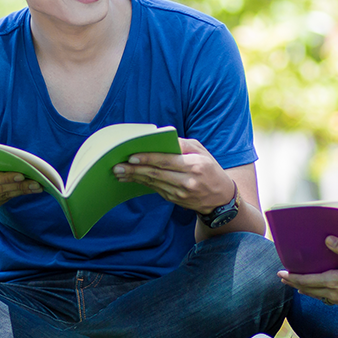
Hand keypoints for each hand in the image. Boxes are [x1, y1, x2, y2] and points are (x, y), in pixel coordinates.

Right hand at [0, 158, 40, 217]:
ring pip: (1, 198)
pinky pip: (1, 203)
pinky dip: (13, 195)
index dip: (4, 178)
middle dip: (18, 186)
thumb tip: (7, 157)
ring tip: (36, 186)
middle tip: (36, 181)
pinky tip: (25, 190)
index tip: (21, 175)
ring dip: (20, 192)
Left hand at [113, 138, 233, 214]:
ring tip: (119, 173)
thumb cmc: (210, 168)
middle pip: (156, 174)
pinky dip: (142, 183)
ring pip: (153, 183)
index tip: (132, 156)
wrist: (220, 198)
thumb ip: (183, 144)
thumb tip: (161, 138)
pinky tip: (131, 179)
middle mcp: (187, 181)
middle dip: (135, 170)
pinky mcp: (175, 200)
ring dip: (135, 178)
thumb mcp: (202, 151)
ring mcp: (180, 193)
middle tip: (117, 166)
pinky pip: (156, 189)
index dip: (148, 159)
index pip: (167, 161)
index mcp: (194, 166)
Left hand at [277, 236, 337, 306]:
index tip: (281, 274)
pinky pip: (327, 299)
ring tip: (297, 286)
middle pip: (308, 289)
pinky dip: (318, 295)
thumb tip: (327, 239)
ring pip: (317, 296)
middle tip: (283, 280)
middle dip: (295, 284)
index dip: (293, 277)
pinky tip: (320, 293)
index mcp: (334, 282)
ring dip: (305, 290)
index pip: (307, 280)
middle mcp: (334, 293)